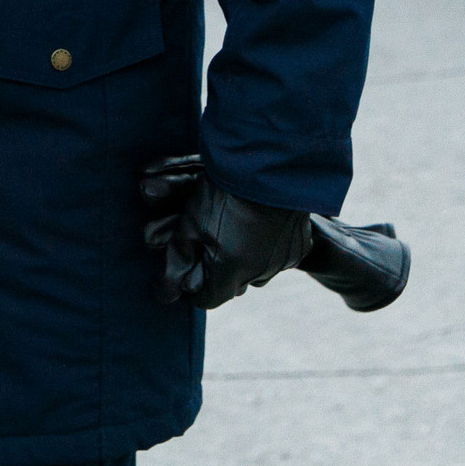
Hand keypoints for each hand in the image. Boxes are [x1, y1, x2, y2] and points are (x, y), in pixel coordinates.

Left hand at [142, 174, 312, 309]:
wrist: (269, 167)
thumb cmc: (224, 194)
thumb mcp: (192, 225)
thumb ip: (178, 261)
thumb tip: (166, 295)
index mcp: (232, 271)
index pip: (209, 299)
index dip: (193, 291)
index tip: (183, 277)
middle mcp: (261, 272)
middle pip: (233, 285)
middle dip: (217, 273)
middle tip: (207, 250)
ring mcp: (283, 261)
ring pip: (255, 273)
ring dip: (242, 262)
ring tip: (231, 235)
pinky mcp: (298, 247)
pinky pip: (276, 258)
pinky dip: (264, 250)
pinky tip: (255, 228)